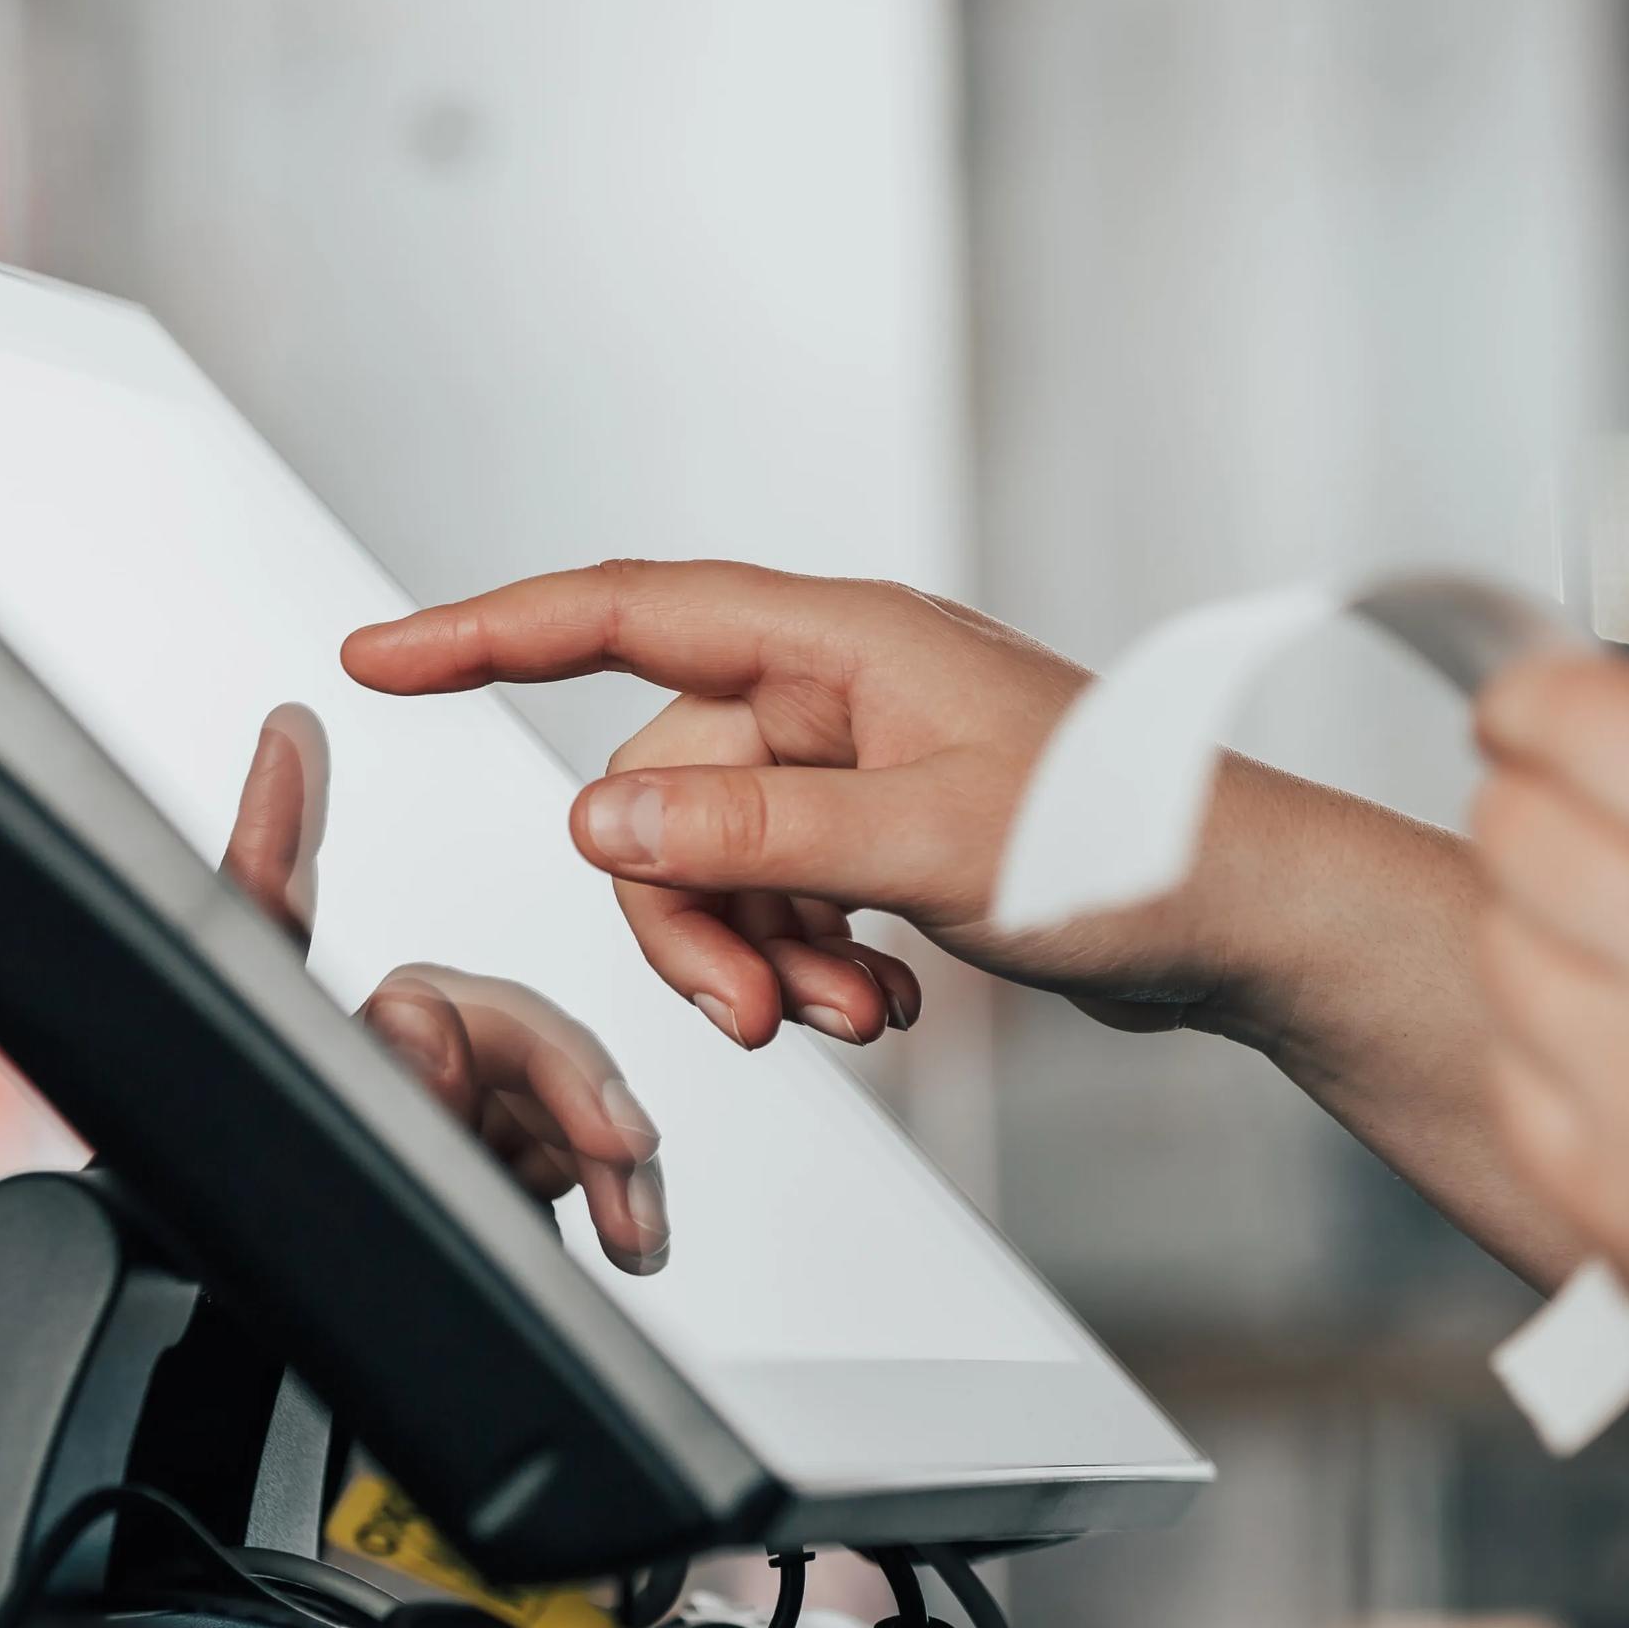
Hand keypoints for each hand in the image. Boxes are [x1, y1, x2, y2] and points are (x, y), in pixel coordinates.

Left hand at [220, 702, 668, 1271]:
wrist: (274, 1430)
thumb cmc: (263, 1296)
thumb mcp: (312, 1154)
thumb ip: (346, 1039)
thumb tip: (371, 906)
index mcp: (307, 1052)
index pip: (285, 920)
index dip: (279, 827)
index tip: (287, 741)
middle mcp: (370, 1073)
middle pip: (492, 1021)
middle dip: (561, 1076)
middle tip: (610, 1142)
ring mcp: (438, 1129)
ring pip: (547, 1092)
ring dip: (605, 1147)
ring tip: (629, 1213)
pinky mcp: (495, 1185)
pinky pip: (571, 1162)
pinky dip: (613, 1193)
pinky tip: (629, 1232)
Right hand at [342, 561, 1238, 1045]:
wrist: (1248, 921)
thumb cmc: (1135, 846)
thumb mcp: (927, 847)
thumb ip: (757, 837)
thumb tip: (601, 826)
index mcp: (841, 642)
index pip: (622, 613)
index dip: (489, 631)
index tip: (380, 656)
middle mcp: (837, 687)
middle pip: (661, 786)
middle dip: (688, 910)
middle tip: (755, 1008)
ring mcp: (861, 762)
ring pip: (716, 857)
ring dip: (755, 951)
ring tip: (848, 1014)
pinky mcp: (885, 834)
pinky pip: (780, 894)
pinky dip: (805, 961)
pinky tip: (882, 1005)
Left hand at [1461, 650, 1628, 1452]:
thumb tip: (1607, 745)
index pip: (1594, 724)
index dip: (1533, 700)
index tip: (1519, 706)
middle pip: (1516, 825)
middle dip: (1534, 808)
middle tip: (1576, 828)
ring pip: (1498, 939)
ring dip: (1543, 930)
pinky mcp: (1604, 1198)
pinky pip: (1511, 1064)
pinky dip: (1552, 1048)